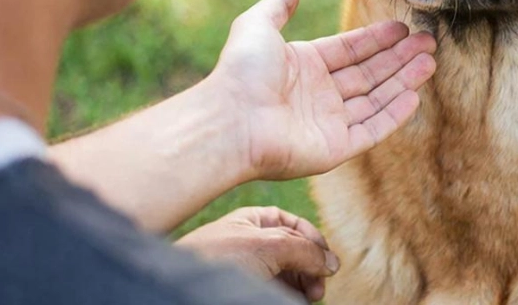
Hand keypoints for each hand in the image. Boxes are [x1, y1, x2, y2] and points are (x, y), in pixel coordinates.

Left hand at [177, 206, 336, 302]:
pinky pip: (275, 288)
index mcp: (253, 220)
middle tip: (319, 288)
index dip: (315, 241)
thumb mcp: (268, 245)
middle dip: (311, 267)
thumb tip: (332, 263)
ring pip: (287, 274)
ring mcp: (247, 268)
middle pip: (295, 251)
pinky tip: (294, 300)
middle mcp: (251, 242)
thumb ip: (305, 250)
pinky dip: (289, 294)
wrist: (185, 292)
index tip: (328, 261)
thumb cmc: (217, 258)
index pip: (295, 225)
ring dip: (303, 285)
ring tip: (309, 298)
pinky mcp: (245, 288)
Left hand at [208, 0, 435, 181]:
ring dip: (403, 81)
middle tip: (429, 42)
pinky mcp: (336, 149)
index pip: (350, 50)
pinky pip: (372, 129)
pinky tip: (415, 95)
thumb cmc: (240, 73)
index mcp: (304, 66)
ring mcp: (329, 123)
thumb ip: (278, 4)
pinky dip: (394, 114)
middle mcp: (319, 95)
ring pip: (376, 99)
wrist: (231, 121)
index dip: (377, 39)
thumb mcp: (257, 26)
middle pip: (369, 73)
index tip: (403, 28)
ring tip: (430, 62)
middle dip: (399, 58)